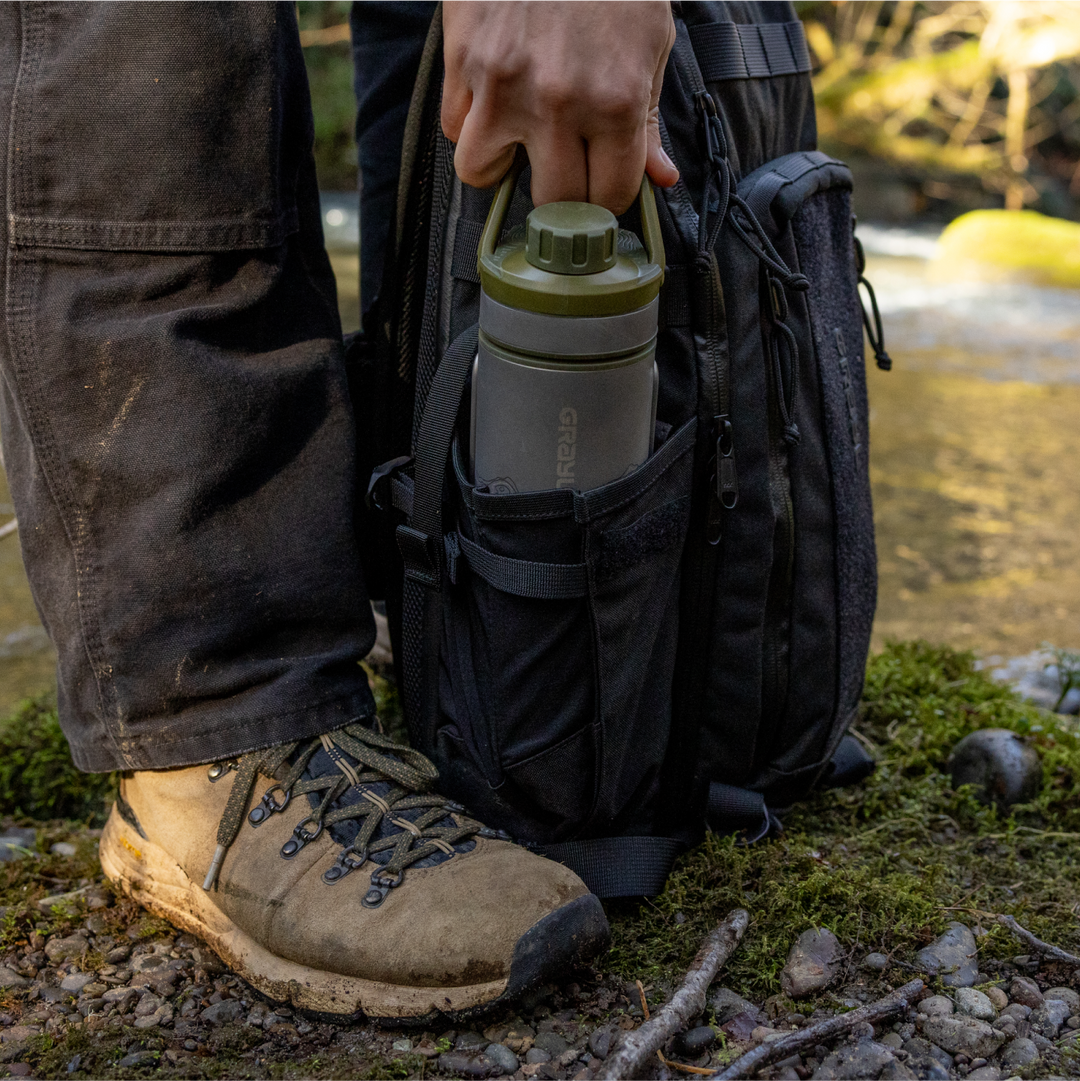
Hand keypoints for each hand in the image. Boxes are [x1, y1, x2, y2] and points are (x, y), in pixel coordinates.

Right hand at [441, 0, 678, 213]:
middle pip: (552, 201)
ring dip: (499, 165)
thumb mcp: (648, 45)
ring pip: (482, 175)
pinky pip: (455, 129)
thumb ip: (646, 122)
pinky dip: (471, 125)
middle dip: (559, 193)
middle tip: (561, 167)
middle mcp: (558, 102)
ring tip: (516, 137)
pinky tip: (492, 98)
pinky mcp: (461, 62)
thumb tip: (660, 178)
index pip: (609, 196)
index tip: (599, 187)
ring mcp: (502, 85)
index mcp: (615, 101)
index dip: (605, 198)